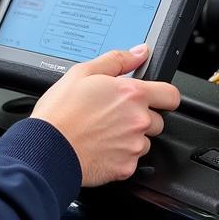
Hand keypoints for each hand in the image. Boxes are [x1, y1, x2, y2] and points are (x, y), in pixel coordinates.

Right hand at [31, 46, 179, 186]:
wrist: (47, 148)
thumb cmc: (60, 112)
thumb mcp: (82, 72)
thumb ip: (117, 60)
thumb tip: (139, 52)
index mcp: (131, 94)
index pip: (171, 95)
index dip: (163, 95)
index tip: (153, 98)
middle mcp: (138, 120)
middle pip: (157, 120)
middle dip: (140, 117)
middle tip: (114, 115)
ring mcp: (134, 146)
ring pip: (144, 141)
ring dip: (130, 137)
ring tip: (103, 132)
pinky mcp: (126, 167)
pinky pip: (131, 160)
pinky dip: (119, 156)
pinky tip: (100, 147)